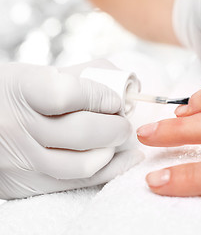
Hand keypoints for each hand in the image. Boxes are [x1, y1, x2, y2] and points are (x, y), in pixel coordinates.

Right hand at [0, 60, 142, 199]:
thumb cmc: (16, 96)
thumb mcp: (38, 75)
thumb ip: (81, 75)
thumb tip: (124, 86)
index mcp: (20, 91)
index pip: (66, 95)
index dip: (99, 96)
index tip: (114, 100)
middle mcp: (17, 128)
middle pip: (81, 133)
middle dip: (115, 127)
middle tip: (122, 122)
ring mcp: (21, 160)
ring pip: (84, 165)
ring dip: (112, 151)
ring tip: (115, 139)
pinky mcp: (26, 184)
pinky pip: (79, 184)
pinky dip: (111, 171)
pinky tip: (126, 158)